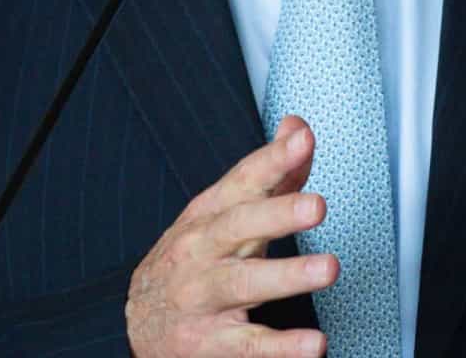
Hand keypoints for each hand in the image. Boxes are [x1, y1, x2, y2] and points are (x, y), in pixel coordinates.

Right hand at [124, 116, 335, 357]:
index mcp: (208, 215)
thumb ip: (268, 174)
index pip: (242, 181)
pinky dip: (281, 347)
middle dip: (278, 214)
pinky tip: (312, 343)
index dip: (272, 160)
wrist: (139, 321)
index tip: (301, 141)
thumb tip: (299, 129)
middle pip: (238, 227)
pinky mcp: (209, 343)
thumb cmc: (193, 260)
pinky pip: (248, 345)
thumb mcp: (223, 213)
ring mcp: (202, 298)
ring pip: (244, 284)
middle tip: (316, 205)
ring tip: (326, 269)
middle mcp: (201, 252)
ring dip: (287, 275)